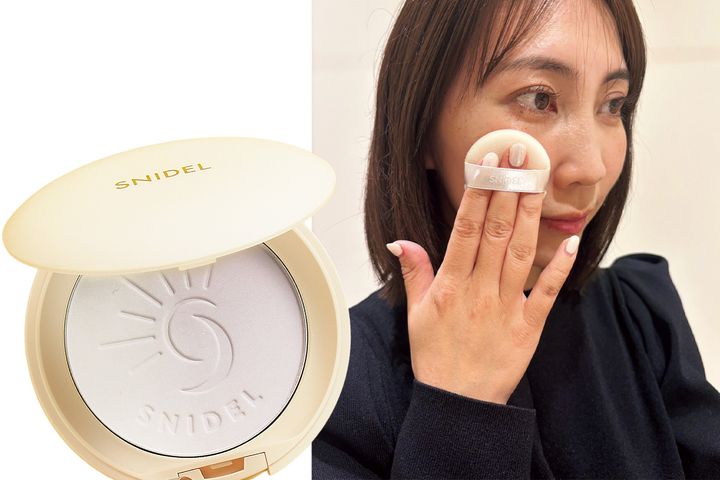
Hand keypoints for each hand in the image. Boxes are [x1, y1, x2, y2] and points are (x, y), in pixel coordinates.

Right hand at [388, 146, 578, 403]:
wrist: (459, 404)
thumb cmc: (436, 357)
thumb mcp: (416, 314)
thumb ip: (413, 272)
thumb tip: (401, 240)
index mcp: (450, 285)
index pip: (465, 228)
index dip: (478, 192)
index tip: (487, 162)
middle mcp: (479, 291)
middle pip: (495, 232)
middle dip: (507, 189)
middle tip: (519, 155)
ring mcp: (506, 307)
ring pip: (519, 252)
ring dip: (529, 215)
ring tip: (538, 181)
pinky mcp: (529, 326)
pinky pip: (546, 291)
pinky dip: (560, 266)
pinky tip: (572, 240)